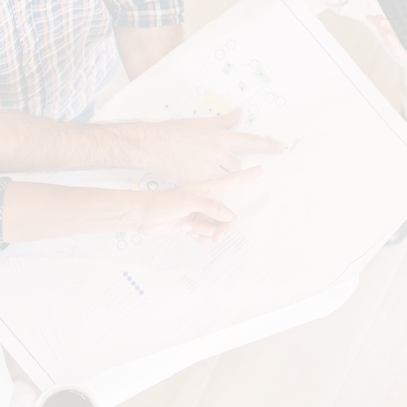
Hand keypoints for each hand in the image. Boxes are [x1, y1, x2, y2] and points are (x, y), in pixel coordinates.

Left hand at [128, 164, 262, 242]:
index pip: (234, 180)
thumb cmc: (162, 201)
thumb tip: (227, 217)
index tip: (259, 168)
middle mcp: (210, 201)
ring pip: (218, 230)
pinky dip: (200, 238)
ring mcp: (203, 215)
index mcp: (210, 189)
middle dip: (221, 229)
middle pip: (229, 218)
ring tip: (187, 224)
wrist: (146, 215)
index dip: (247, 175)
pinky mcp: (196, 227)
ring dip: (203, 232)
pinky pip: (209, 237)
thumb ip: (209, 207)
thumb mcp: (186, 201)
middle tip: (215, 235)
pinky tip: (187, 231)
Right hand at [135, 105, 283, 181]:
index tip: (279, 149)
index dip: (266, 145)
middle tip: (214, 162)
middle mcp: (218, 151)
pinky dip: (208, 185)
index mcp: (220, 136)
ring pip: (225, 177)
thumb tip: (239, 112)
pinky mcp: (198, 180)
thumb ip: (223, 121)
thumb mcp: (201, 122)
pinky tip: (197, 179)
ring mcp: (209, 167)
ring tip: (203, 170)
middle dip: (229, 165)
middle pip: (237, 164)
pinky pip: (211, 186)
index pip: (250, 140)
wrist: (153, 144)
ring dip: (219, 176)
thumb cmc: (173, 132)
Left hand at [366, 13, 406, 62]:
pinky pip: (386, 26)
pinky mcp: (399, 26)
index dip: (394, 46)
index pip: (403, 53)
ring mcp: (402, 36)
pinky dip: (377, 22)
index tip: (390, 35)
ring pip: (386, 34)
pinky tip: (371, 17)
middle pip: (391, 43)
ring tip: (377, 17)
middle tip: (381, 21)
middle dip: (384, 33)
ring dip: (380, 27)